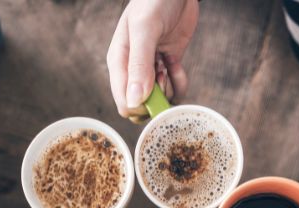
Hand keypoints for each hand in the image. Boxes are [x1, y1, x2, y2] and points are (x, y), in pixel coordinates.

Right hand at [107, 0, 198, 121]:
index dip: (142, 107)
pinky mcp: (167, 67)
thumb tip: (134, 100)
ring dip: (170, 87)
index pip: (124, 103)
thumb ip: (139, 65)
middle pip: (143, 106)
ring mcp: (151, 70)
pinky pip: (174, 89)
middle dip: (158, 99)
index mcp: (119, 63)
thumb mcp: (145, 29)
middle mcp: (132, 71)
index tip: (156, 90)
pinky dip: (179, 81)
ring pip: (160, 100)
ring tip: (170, 63)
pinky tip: (176, 62)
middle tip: (163, 75)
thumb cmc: (155, 1)